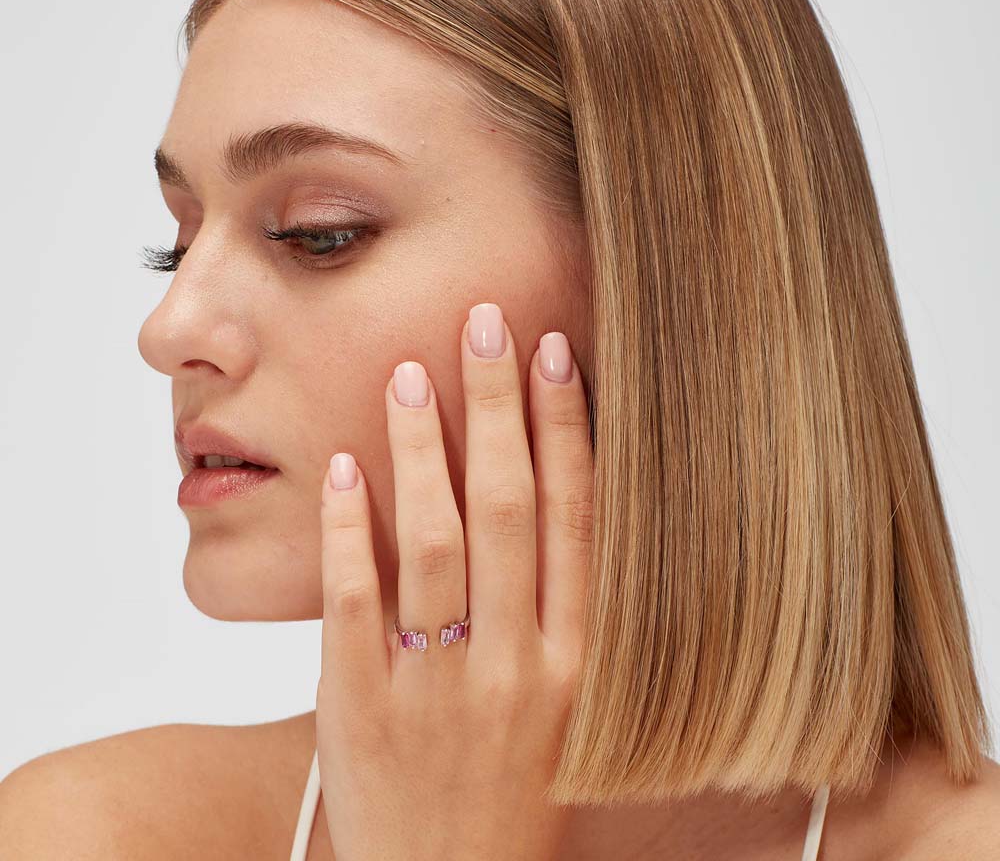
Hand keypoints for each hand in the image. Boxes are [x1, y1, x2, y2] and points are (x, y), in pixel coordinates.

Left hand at [315, 301, 593, 860]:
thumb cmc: (524, 799)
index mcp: (579, 661)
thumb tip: (569, 501)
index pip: (578, 517)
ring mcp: (436, 683)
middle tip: (484, 323)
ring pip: (431, 540)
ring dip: (421, 448)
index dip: (568, 429)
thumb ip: (574, 616)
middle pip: (507, 507)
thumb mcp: (578, 713)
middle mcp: (515, 663)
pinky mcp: (362, 703)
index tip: (556, 355)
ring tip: (407, 373)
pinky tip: (342, 465)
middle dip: (497, 405)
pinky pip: (351, 601)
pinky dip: (347, 528)